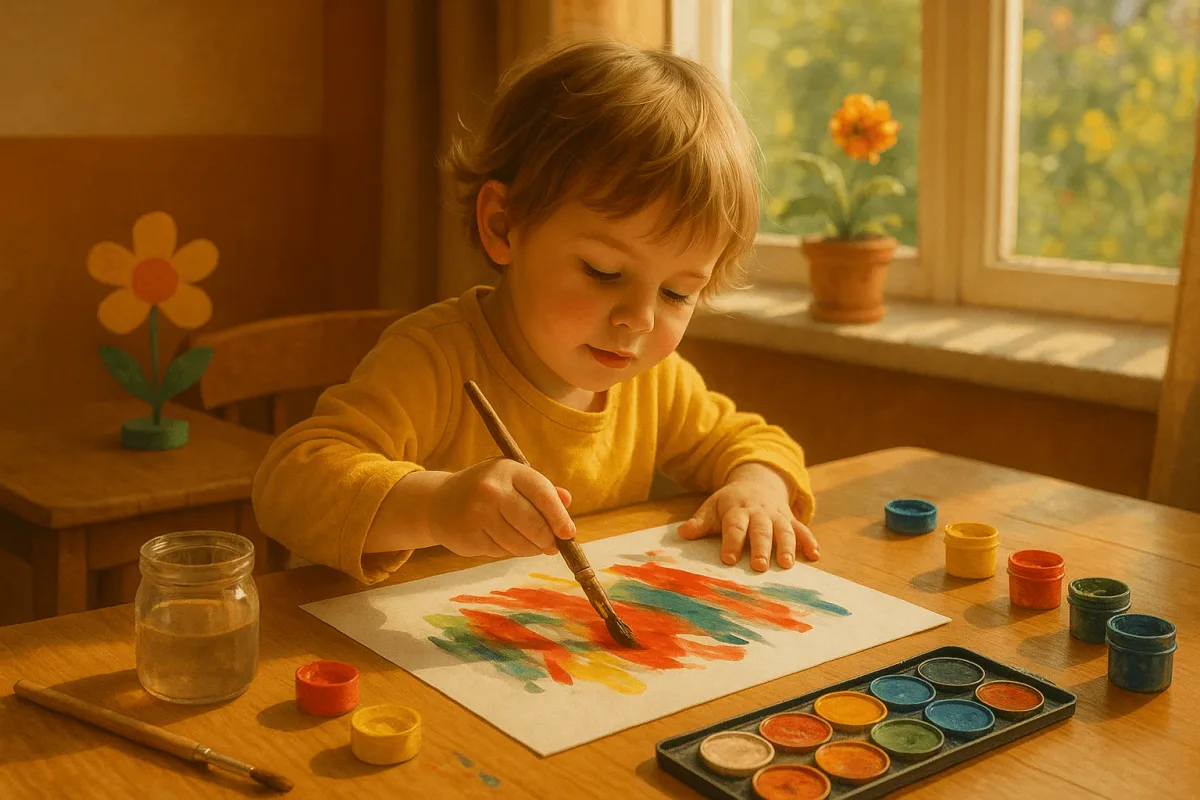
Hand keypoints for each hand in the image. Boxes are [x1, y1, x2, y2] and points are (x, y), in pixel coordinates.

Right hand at [428, 457, 574, 557]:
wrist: (440, 502)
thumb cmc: (486, 489)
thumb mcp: (512, 480)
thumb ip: (541, 489)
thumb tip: (567, 500)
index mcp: (507, 470)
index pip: (542, 494)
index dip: (559, 516)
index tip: (568, 533)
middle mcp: (491, 489)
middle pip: (533, 523)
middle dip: (548, 539)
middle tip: (553, 545)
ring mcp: (477, 513)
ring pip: (519, 542)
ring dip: (532, 549)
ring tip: (534, 546)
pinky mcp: (469, 536)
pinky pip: (501, 551)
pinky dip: (510, 551)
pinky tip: (506, 541)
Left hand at [677, 463, 818, 570]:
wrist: (757, 483)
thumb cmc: (730, 502)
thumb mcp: (712, 506)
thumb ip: (699, 522)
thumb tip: (682, 533)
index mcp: (737, 509)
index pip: (734, 526)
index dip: (731, 542)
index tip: (728, 559)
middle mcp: (759, 513)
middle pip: (761, 530)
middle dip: (760, 548)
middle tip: (759, 566)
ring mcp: (777, 516)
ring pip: (784, 530)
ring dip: (787, 547)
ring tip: (787, 564)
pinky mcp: (791, 519)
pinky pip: (803, 529)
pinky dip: (810, 541)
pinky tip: (815, 555)